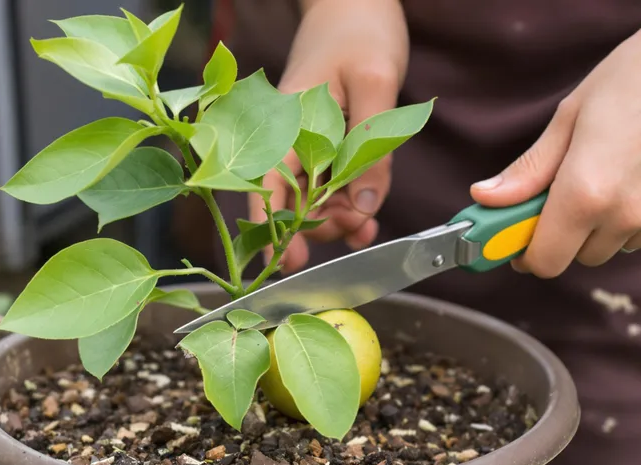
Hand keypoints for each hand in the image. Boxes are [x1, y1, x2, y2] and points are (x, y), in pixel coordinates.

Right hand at [249, 0, 408, 272]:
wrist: (356, 2)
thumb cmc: (360, 30)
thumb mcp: (375, 82)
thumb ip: (371, 146)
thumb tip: (365, 207)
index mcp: (285, 122)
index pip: (266, 185)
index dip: (272, 229)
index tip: (288, 263)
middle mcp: (288, 137)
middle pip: (291, 201)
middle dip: (321, 226)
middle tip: (359, 231)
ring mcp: (305, 141)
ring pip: (313, 197)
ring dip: (337, 220)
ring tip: (367, 228)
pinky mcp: (324, 143)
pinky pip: (331, 182)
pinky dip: (348, 204)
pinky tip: (366, 217)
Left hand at [470, 0, 640, 277]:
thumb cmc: (636, 76)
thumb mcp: (569, 118)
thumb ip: (528, 170)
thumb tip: (485, 198)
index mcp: (585, 194)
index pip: (546, 262)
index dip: (527, 255)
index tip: (517, 237)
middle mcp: (626, 214)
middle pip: (579, 257)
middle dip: (563, 236)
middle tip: (559, 195)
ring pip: (615, 246)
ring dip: (600, 227)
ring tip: (604, 175)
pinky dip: (633, 217)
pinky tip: (635, 176)